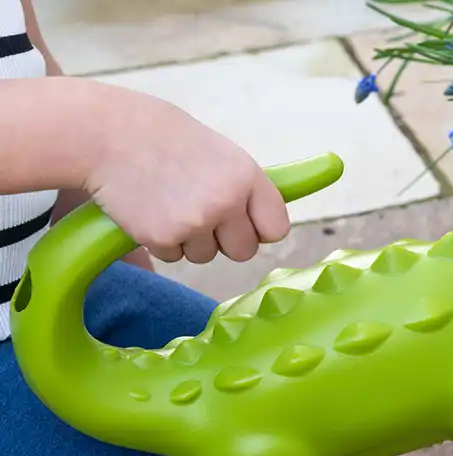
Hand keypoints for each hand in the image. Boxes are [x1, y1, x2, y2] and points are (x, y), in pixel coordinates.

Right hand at [83, 89, 289, 263]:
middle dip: (224, 241)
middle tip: (199, 213)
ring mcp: (195, 222)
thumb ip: (242, 187)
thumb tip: (261, 223)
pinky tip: (148, 209)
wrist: (106, 134)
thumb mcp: (219, 153)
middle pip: (244, 251)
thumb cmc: (164, 138)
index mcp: (247, 177)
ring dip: (190, 240)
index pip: (277, 228)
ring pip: (206, 256)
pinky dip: (161, 240)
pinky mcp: (163, 237)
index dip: (259, 229)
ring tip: (168, 202)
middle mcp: (227, 202)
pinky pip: (173, 256)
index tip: (245, 223)